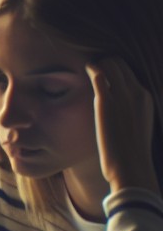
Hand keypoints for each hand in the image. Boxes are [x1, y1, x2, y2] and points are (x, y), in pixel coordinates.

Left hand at [87, 57, 158, 194]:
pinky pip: (99, 74)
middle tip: (91, 69)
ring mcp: (123, 96)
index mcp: (145, 98)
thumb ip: (129, 110)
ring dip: (97, 63)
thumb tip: (117, 107)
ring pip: (111, 63)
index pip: (129, 71)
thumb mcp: (137, 124)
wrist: (131, 167)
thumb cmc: (130, 152)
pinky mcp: (107, 102)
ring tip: (87, 68)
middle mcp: (137, 93)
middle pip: (120, 63)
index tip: (101, 73)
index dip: (113, 69)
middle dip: (104, 62)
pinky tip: (85, 69)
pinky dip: (91, 68)